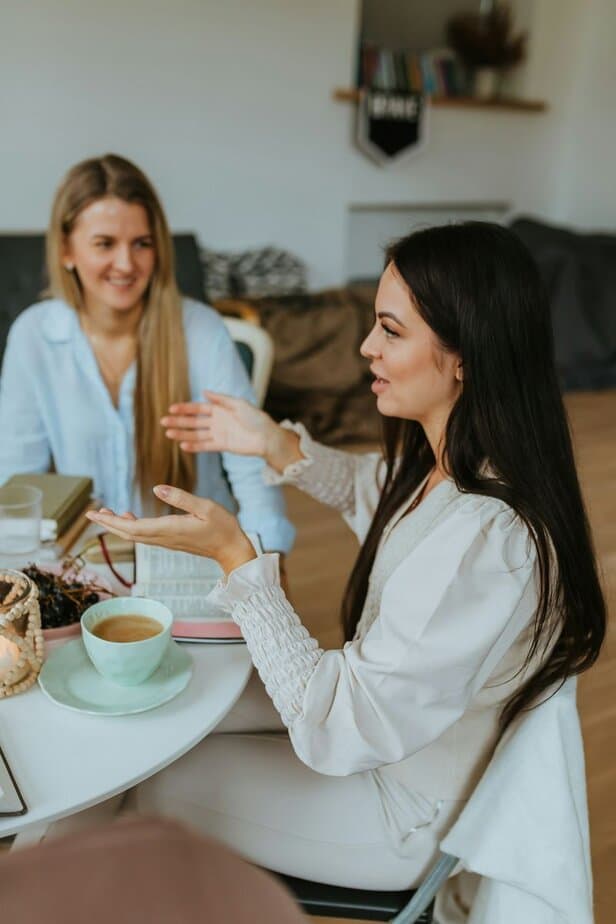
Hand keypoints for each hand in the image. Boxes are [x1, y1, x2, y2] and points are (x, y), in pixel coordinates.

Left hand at [86, 486, 256, 574]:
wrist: (232, 549)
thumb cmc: (223, 526)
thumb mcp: (205, 507)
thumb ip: (181, 498)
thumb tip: (157, 488)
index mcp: (169, 528)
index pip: (133, 527)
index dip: (112, 521)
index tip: (95, 514)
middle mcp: (164, 537)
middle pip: (128, 533)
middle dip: (108, 524)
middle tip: (90, 514)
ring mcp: (167, 541)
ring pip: (135, 535)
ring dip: (118, 525)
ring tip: (105, 514)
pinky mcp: (171, 540)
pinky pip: (145, 535)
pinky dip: (132, 526)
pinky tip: (129, 517)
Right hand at [162, 390, 303, 472]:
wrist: (267, 437)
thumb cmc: (256, 418)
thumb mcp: (239, 404)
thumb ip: (221, 399)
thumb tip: (204, 392)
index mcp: (219, 409)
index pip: (198, 408)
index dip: (185, 409)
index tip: (171, 409)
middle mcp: (216, 421)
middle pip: (193, 422)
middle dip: (178, 422)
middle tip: (163, 422)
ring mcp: (218, 434)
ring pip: (196, 434)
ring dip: (182, 434)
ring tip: (168, 434)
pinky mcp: (222, 445)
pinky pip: (205, 446)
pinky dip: (194, 446)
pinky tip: (183, 445)